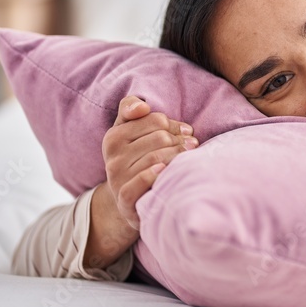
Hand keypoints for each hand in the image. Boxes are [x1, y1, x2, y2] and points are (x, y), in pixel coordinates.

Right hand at [101, 94, 198, 230]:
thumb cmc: (135, 158)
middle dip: (180, 141)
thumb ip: (131, 109)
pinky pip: (141, 182)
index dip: (175, 125)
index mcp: (114, 136)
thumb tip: (143, 107)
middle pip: (159, 138)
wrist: (128, 199)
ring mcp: (117, 178)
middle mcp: (112, 156)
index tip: (186, 131)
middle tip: (192, 145)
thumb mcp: (129, 131)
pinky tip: (165, 171)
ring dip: (178, 156)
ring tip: (189, 158)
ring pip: (156, 158)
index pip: (156, 120)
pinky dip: (154, 175)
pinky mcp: (124, 199)